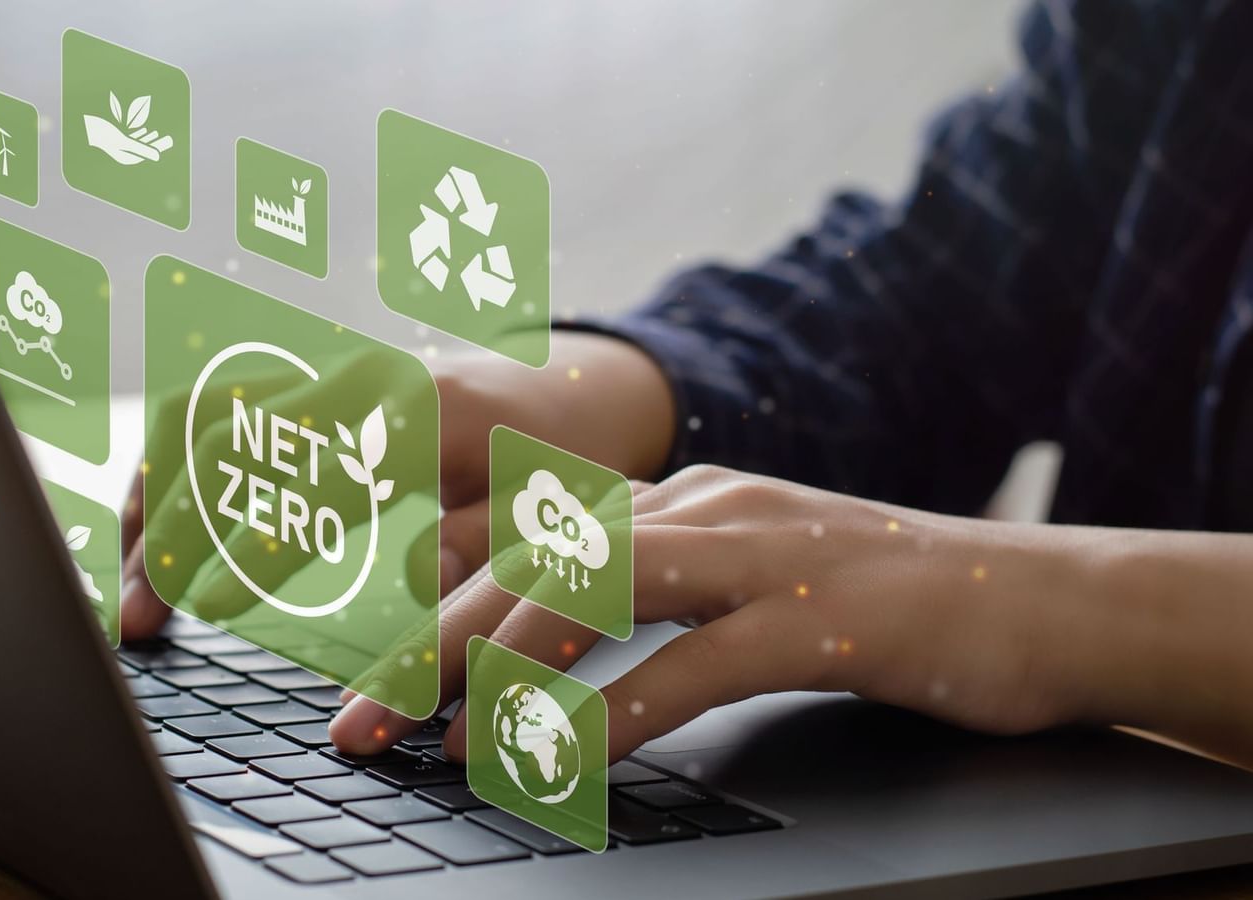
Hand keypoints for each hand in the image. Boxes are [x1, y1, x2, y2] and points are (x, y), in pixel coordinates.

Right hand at [118, 331, 676, 638]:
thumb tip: (414, 577)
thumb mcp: (544, 509)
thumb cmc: (554, 464)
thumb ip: (482, 542)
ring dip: (153, 500)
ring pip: (199, 417)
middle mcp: (353, 379)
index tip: (212, 608)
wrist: (561, 393)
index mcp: (414, 412)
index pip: (312, 475)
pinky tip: (152, 538)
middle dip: (172, 529)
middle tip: (142, 619)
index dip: (259, 541)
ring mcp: (320, 375)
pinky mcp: (302, 388)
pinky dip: (169, 473)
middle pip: (226, 436)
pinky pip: (208, 414)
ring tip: (132, 589)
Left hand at [331, 464, 1103, 761]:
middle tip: (368, 720)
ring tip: (442, 739)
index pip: (530, 525)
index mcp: (686, 498)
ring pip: (599, 584)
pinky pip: (695, 662)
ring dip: (505, 666)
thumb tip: (553, 656)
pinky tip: (563, 761)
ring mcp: (766, 552)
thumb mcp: (751, 587)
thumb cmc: (886, 607)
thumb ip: (658, 599)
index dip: (436, 587)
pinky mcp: (824, 615)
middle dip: (438, 641)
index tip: (373, 653)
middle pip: (539, 555)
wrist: (1047, 601)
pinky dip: (617, 713)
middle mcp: (709, 507)